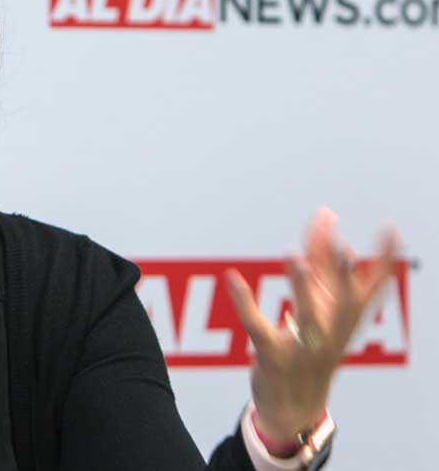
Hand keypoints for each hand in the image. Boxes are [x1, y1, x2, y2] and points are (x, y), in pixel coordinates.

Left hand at [223, 207, 400, 451]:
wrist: (294, 406)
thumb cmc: (309, 345)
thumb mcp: (319, 304)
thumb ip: (319, 261)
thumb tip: (325, 216)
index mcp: (344, 318)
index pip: (368, 285)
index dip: (383, 259)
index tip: (389, 229)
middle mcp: (330, 332)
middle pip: (341, 301)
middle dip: (342, 275)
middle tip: (343, 247)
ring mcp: (303, 346)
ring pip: (306, 316)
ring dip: (301, 289)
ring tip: (295, 258)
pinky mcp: (272, 356)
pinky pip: (257, 326)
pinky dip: (243, 302)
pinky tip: (232, 278)